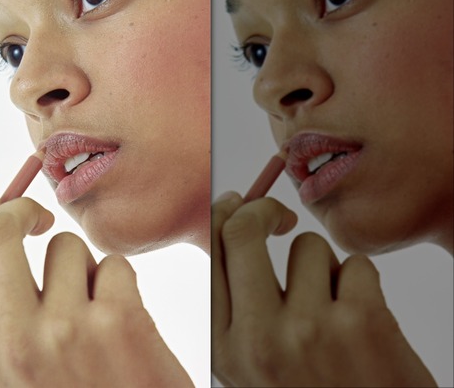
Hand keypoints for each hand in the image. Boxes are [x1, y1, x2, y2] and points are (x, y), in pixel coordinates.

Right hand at [0, 192, 192, 386]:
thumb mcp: (9, 373)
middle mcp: (16, 340)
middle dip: (19, 209)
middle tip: (39, 218)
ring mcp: (68, 329)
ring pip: (64, 246)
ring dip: (81, 265)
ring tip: (92, 309)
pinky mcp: (120, 321)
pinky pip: (113, 263)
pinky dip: (120, 282)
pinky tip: (123, 322)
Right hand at [211, 191, 435, 386]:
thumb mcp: (251, 366)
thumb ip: (235, 311)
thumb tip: (231, 227)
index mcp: (225, 346)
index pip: (208, 252)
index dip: (224, 215)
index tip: (240, 206)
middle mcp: (259, 336)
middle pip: (241, 230)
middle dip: (262, 209)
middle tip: (279, 217)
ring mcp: (310, 328)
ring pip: (306, 245)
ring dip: (322, 264)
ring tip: (332, 304)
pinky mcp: (363, 322)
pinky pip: (356, 264)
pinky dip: (362, 282)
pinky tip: (362, 320)